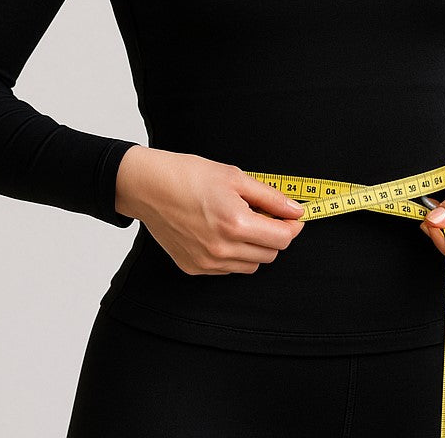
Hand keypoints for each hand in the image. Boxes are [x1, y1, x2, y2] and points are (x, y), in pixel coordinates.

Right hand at [114, 145, 306, 275]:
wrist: (149, 186)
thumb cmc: (188, 175)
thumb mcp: (235, 177)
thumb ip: (271, 197)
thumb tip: (296, 210)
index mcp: (235, 224)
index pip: (282, 239)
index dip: (292, 226)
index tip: (292, 215)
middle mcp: (222, 249)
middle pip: (270, 254)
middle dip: (274, 235)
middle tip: (264, 213)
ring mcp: (207, 262)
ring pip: (251, 265)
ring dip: (255, 246)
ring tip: (240, 221)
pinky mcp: (194, 267)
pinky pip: (229, 268)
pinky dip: (234, 254)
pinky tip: (222, 232)